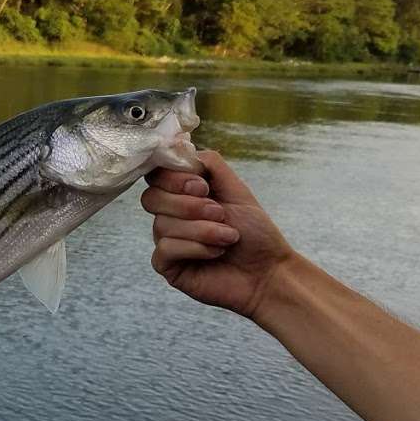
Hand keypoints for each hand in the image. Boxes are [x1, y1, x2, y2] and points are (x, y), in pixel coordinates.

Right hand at [141, 150, 294, 319]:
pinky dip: (196, 248)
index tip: (203, 186)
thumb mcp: (235, 188)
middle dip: (189, 205)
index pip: (156, 176)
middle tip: (220, 213)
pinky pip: (166, 249)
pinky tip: (217, 253)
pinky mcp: (167, 266)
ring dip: (203, 229)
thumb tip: (181, 149)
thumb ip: (209, 164)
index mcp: (182, 195)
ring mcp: (167, 241)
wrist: (268, 271)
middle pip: (151, 199)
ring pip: (162, 225)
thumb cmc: (255, 232)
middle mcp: (170, 216)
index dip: (173, 178)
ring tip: (229, 237)